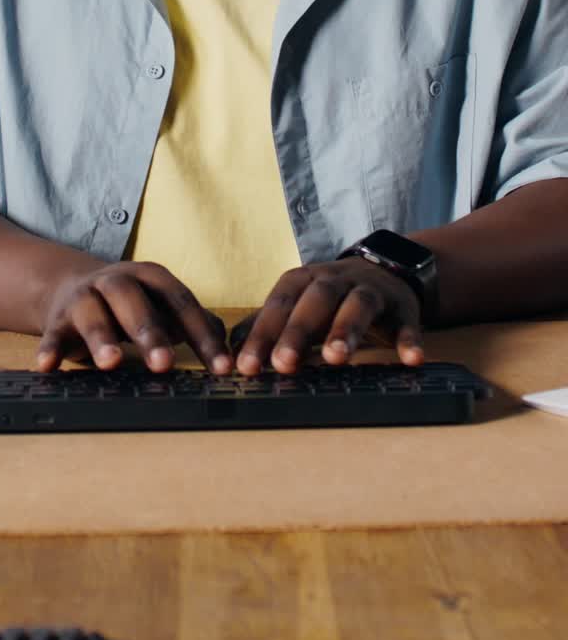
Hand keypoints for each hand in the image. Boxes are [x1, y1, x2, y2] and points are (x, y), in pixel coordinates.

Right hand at [35, 260, 232, 374]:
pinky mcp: (56, 319)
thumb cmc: (130, 305)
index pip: (181, 303)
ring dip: (101, 338)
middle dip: (149, 331)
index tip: (220, 368)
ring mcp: (84, 298)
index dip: (201, 335)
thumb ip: (193, 322)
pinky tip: (48, 366)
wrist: (71, 287)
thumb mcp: (162, 306)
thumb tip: (229, 344)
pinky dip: (48, 349)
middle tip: (164, 363)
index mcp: (151, 278)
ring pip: (92, 313)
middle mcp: (116, 282)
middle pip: (133, 301)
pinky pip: (51, 334)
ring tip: (112, 363)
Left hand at [231, 260, 423, 373]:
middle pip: (315, 300)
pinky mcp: (402, 307)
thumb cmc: (329, 298)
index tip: (247, 368)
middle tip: (284, 364)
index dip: (262, 334)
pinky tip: (411, 359)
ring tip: (337, 359)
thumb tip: (229, 352)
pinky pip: (407, 322)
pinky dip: (409, 339)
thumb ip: (266, 325)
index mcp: (303, 281)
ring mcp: (370, 291)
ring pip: (358, 305)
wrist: (385, 271)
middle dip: (298, 331)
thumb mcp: (296, 304)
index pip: (278, 305)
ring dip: (347, 330)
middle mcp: (335, 280)